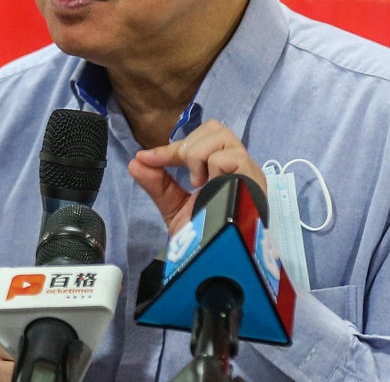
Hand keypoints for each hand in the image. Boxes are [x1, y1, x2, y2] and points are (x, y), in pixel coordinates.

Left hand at [127, 120, 265, 234]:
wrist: (217, 262)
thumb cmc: (204, 238)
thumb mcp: (175, 208)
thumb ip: (157, 184)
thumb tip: (135, 162)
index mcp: (222, 171)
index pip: (199, 141)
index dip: (169, 149)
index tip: (146, 158)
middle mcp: (237, 167)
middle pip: (214, 128)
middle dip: (188, 147)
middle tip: (185, 176)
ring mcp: (248, 172)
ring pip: (221, 134)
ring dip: (198, 156)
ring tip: (199, 183)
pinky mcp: (254, 179)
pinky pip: (228, 155)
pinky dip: (212, 167)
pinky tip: (211, 187)